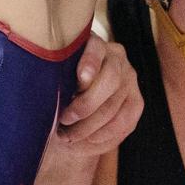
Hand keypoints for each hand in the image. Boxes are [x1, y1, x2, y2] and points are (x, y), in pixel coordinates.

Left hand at [55, 35, 141, 155]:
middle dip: (85, 106)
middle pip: (110, 81)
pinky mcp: (136, 101)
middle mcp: (116, 57)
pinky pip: (124, 122)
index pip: (96, 50)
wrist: (71, 107)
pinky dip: (103, 136)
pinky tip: (86, 141)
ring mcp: (129, 79)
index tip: (80, 79)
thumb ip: (54, 79)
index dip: (90, 63)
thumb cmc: (56, 90)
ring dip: (88, 127)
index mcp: (93, 43)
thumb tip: (48, 93)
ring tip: (67, 136)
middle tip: (63, 119)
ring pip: (113, 107)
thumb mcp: (52, 79)